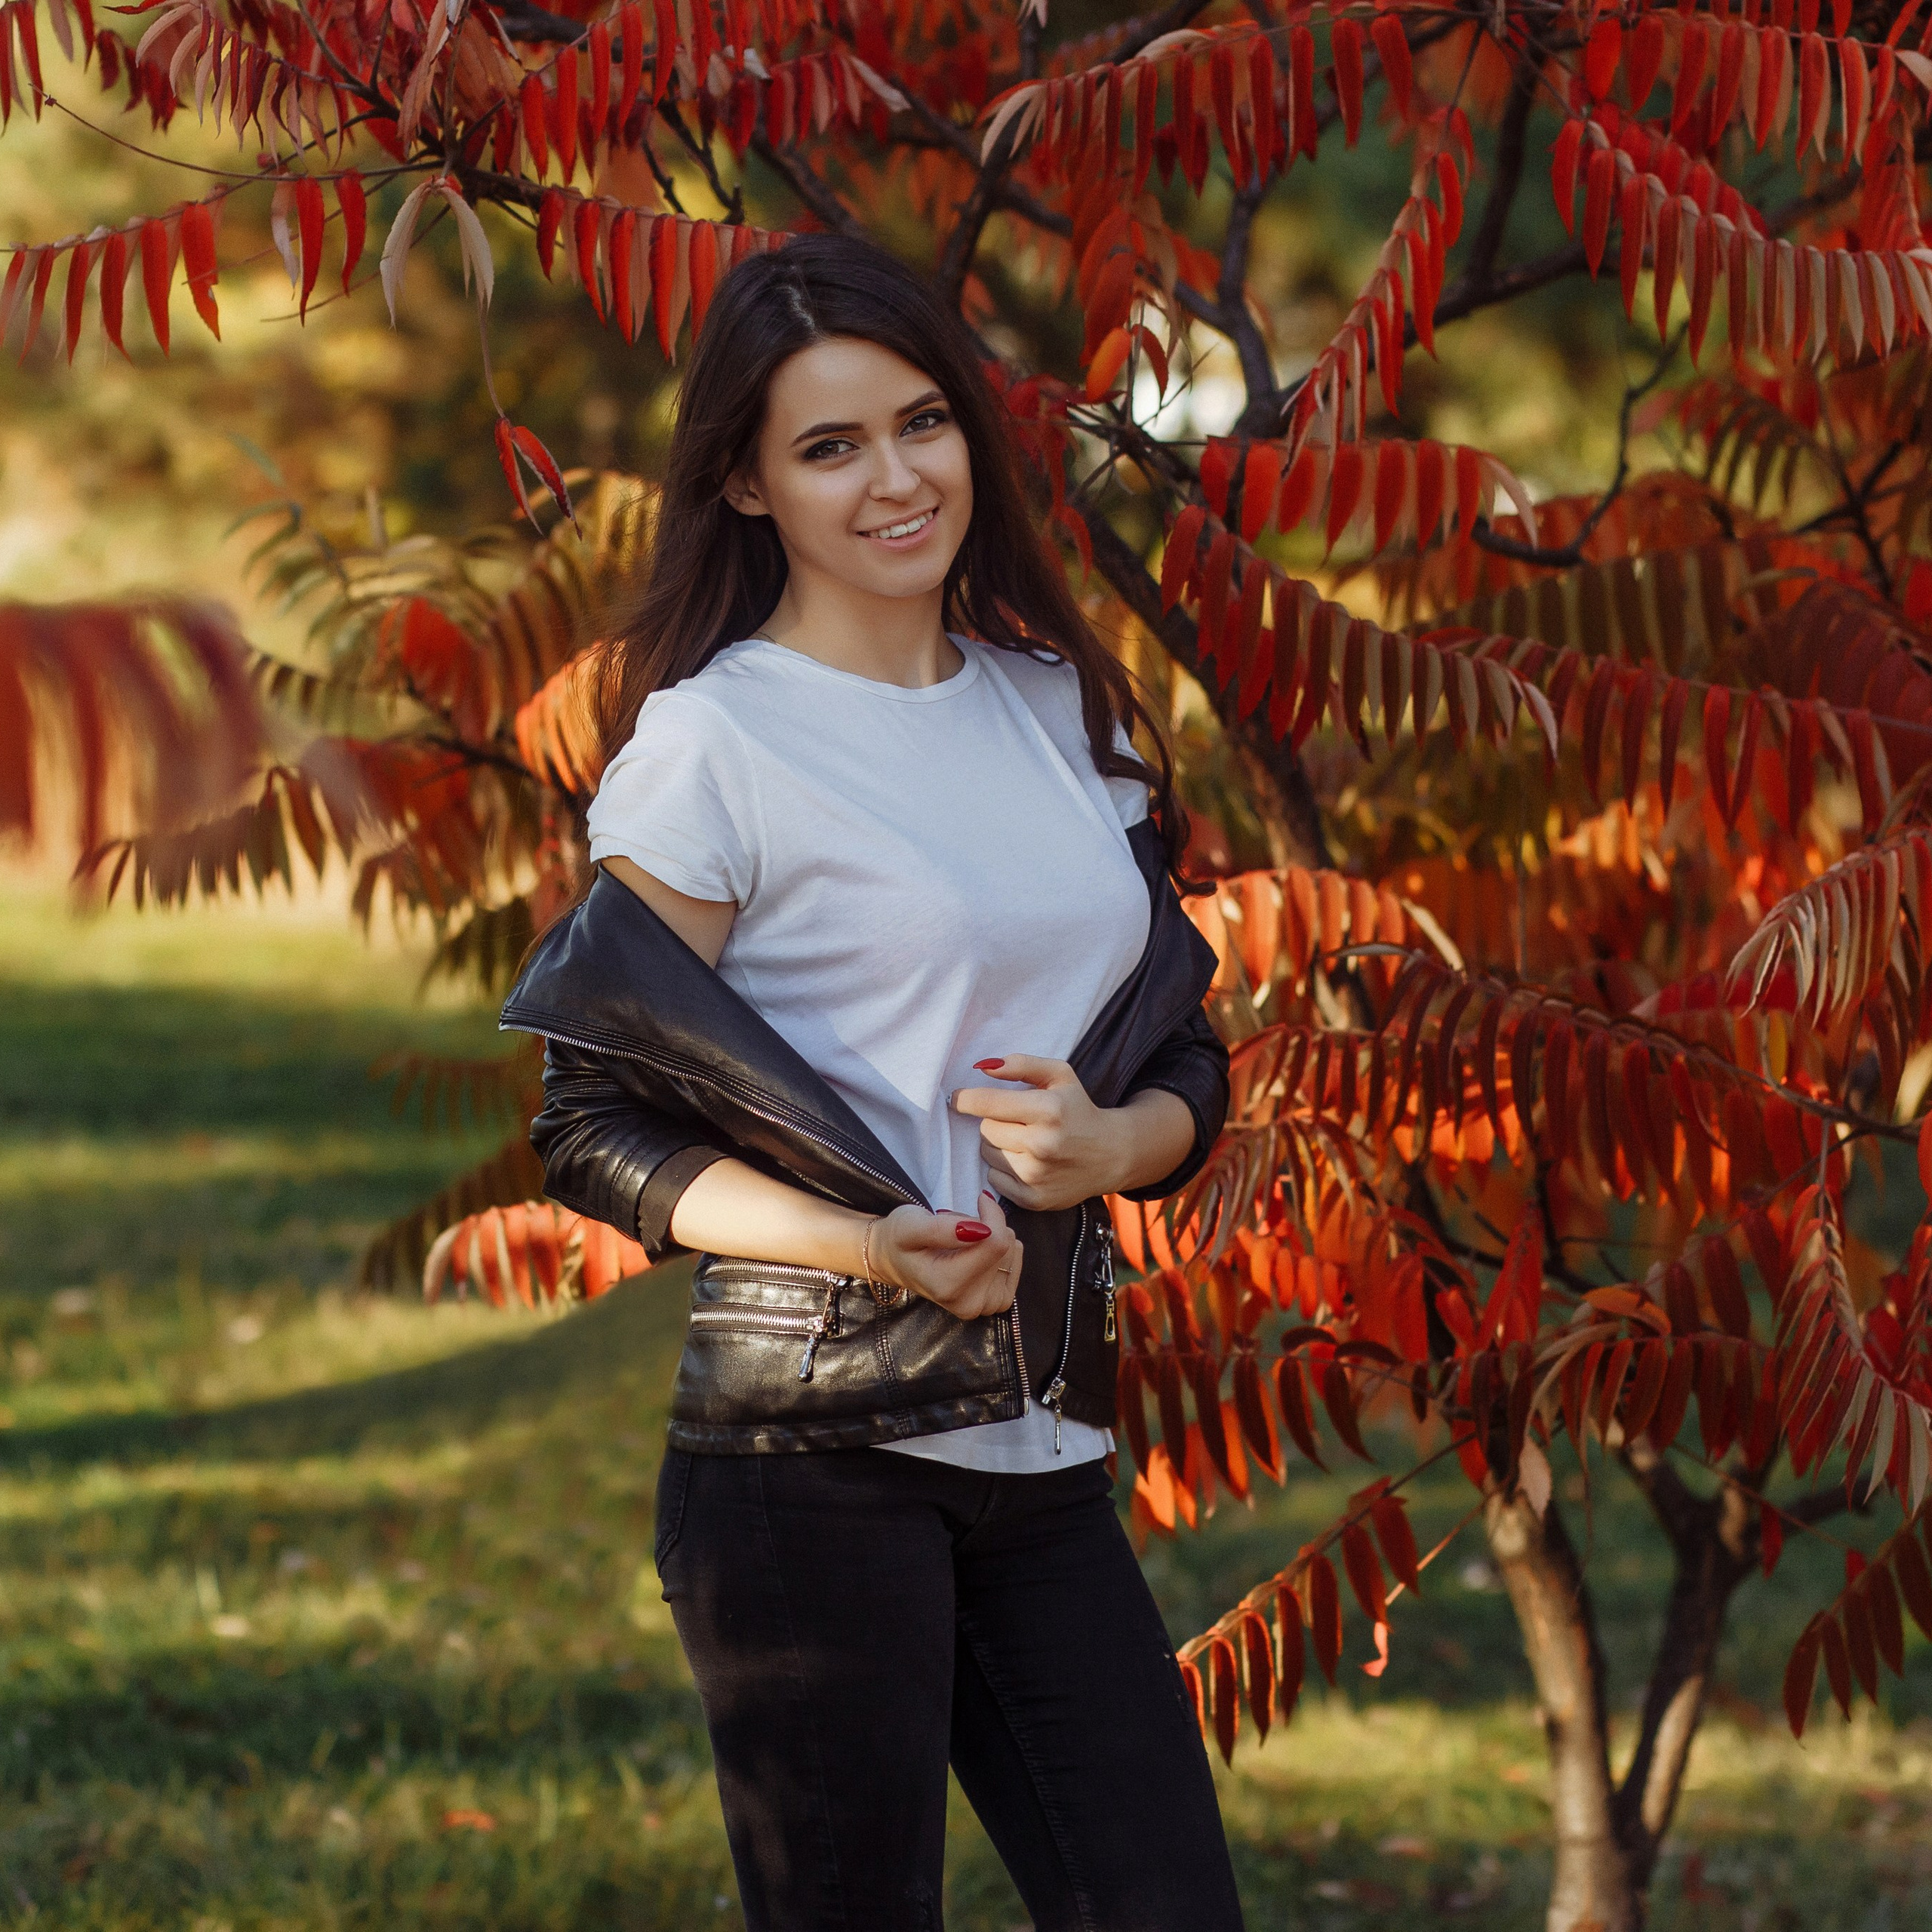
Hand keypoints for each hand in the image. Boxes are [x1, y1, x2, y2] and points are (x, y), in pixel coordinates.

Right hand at [870, 1188, 1022, 1319]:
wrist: (894, 1261)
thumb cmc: (899, 1240)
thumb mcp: (910, 1226)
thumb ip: (942, 1229)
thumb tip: (983, 1230)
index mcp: (949, 1286)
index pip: (996, 1242)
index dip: (991, 1213)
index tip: (979, 1200)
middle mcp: (970, 1303)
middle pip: (1006, 1246)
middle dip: (987, 1226)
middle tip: (957, 1228)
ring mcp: (985, 1306)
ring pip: (1013, 1252)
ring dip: (992, 1237)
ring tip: (961, 1241)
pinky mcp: (996, 1301)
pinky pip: (1016, 1262)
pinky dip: (1001, 1250)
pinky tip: (977, 1251)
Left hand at [949, 1054, 1129, 1211]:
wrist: (1111, 1154)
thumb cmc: (1078, 1109)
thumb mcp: (1059, 1075)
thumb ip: (1021, 1064)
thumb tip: (982, 1066)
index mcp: (1048, 1109)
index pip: (986, 1103)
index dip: (965, 1099)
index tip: (957, 1098)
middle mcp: (1042, 1144)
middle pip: (985, 1129)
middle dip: (994, 1121)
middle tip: (1016, 1121)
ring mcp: (1037, 1176)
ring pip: (987, 1154)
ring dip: (998, 1146)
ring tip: (1024, 1141)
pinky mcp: (1034, 1199)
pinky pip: (994, 1179)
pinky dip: (1004, 1170)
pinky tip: (1026, 1162)